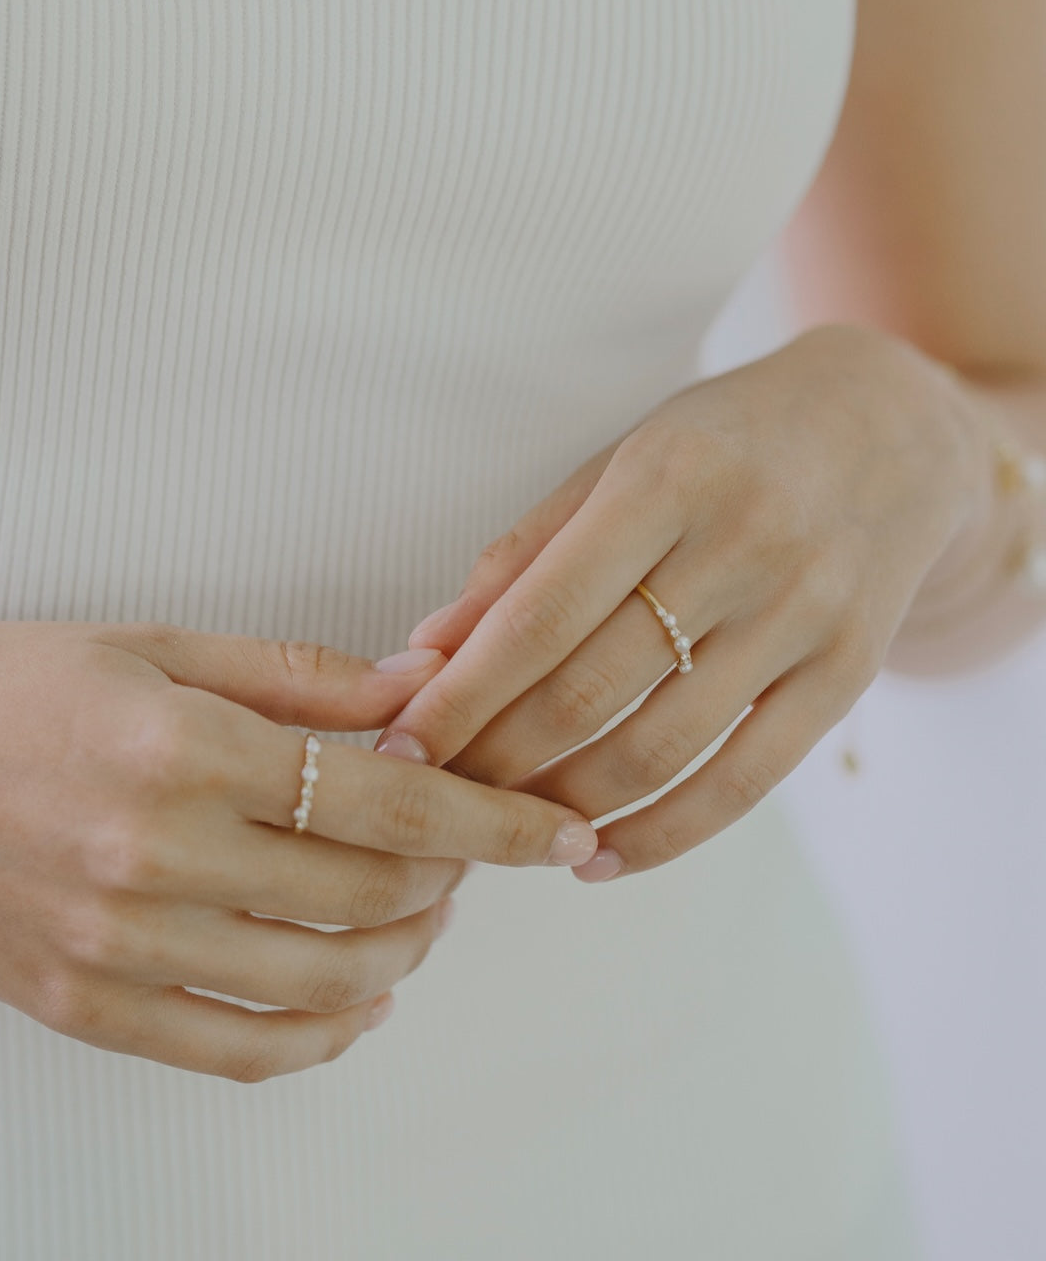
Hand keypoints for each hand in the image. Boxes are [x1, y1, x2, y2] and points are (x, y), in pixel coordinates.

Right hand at [0, 616, 594, 1080]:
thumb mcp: (151, 645)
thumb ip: (299, 678)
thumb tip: (416, 691)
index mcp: (181, 753)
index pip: (387, 802)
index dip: (492, 820)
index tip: (556, 829)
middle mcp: (155, 862)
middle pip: (370, 896)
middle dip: (452, 875)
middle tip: (465, 846)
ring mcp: (118, 952)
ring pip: (322, 985)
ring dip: (403, 950)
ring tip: (417, 911)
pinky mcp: (85, 1009)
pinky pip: (238, 1051)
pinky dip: (323, 1033)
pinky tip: (356, 997)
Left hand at [376, 324, 984, 879]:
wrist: (888, 428)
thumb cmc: (723, 442)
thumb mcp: (620, 464)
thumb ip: (526, 554)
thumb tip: (427, 648)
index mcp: (664, 481)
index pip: (539, 617)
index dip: (460, 697)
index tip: (397, 749)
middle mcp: (741, 547)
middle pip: (589, 693)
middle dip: (495, 763)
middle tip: (437, 799)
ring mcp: (803, 615)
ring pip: (659, 750)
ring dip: (566, 809)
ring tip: (504, 831)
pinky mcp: (847, 673)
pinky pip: (744, 782)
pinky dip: (662, 836)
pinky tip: (598, 858)